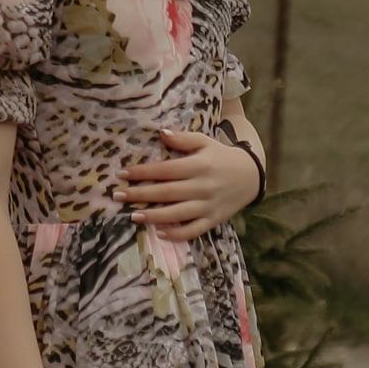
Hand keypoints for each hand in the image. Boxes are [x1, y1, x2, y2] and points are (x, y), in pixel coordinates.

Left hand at [115, 125, 261, 239]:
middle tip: (117, 196)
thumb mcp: (205, 142)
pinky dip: (177, 234)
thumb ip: (183, 139)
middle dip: (139, 194)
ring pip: (177, 214)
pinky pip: (193, 230)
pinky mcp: (213, 220)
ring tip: (133, 216)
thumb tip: (160, 133)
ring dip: (153, 216)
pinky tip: (159, 233)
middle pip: (166, 192)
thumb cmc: (221, 156)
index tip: (122, 174)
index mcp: (198, 165)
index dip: (142, 172)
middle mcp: (202, 186)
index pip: (165, 170)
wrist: (251, 175)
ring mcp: (208, 205)